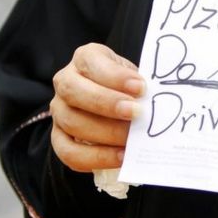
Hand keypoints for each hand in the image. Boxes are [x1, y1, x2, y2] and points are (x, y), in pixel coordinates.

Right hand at [50, 43, 144, 171]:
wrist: (120, 104)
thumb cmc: (130, 88)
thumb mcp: (136, 79)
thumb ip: (142, 88)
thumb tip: (158, 104)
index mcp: (85, 58)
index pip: (91, 62)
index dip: (115, 76)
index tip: (141, 87)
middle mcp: (66, 81)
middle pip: (74, 91)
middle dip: (107, 104)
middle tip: (137, 114)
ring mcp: (59, 110)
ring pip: (72, 122)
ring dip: (105, 133)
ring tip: (132, 139)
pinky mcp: (59, 137)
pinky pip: (68, 152)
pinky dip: (96, 158)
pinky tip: (122, 157)